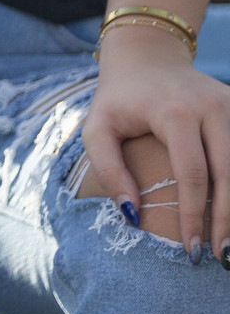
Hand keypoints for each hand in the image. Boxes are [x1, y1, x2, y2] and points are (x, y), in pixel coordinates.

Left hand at [81, 24, 229, 261]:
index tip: (192, 250)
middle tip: (221, 257)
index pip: (193, 175)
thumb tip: (131, 215)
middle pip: (229, 174)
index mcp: (175, 112)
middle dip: (227, 220)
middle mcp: (211, 107)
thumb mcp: (97, 128)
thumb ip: (108, 169)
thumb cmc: (118, 99)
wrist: (145, 56)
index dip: (194, 216)